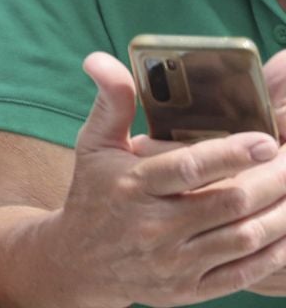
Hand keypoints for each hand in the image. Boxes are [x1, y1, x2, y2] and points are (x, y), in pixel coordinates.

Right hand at [50, 52, 285, 305]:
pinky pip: (242, 272)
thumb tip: (101, 59)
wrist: (78, 263)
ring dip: (281, 214)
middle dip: (274, 180)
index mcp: (131, 186)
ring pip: (243, 237)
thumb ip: (111, 102)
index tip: (265, 139)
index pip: (187, 168)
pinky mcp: (187, 290)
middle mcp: (152, 227)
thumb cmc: (93, 193)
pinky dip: (273, 253)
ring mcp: (172, 262)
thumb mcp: (94, 144)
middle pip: (228, 202)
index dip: (231, 153)